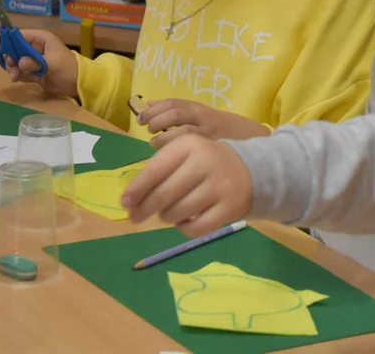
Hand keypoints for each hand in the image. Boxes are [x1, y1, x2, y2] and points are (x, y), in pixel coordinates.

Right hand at [2, 29, 78, 99]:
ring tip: (15, 77)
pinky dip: (17, 75)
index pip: (20, 35)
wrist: (78, 84)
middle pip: (14, 49)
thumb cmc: (69, 68)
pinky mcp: (33, 72)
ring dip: (12, 69)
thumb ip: (36, 62)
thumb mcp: (53, 63)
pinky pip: (20, 71)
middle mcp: (35, 47)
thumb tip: (20, 63)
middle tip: (12, 68)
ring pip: (16, 61)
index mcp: (41, 39)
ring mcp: (33, 60)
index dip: (11, 43)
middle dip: (11, 58)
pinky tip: (18, 79)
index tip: (8, 55)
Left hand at [121, 133, 252, 236]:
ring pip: (178, 213)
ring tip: (169, 212)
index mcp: (190, 144)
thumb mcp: (184, 156)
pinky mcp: (229, 208)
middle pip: (165, 194)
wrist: (249, 170)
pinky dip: (184, 229)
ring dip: (167, 217)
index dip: (137, 188)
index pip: (156, 169)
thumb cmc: (204, 163)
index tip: (124, 203)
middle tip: (136, 217)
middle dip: (145, 208)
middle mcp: (205, 162)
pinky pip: (196, 228)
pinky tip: (184, 221)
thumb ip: (157, 172)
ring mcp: (219, 186)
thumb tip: (130, 201)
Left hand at [135, 98, 269, 147]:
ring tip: (154, 145)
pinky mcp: (215, 150)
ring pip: (183, 132)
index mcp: (203, 111)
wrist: (260, 147)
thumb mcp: (207, 119)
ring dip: (164, 137)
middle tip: (146, 130)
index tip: (140, 115)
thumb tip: (150, 106)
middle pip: (176, 115)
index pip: (176, 103)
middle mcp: (207, 120)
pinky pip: (193, 150)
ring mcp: (212, 137)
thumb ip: (183, 114)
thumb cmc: (229, 134)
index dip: (155, 108)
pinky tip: (168, 160)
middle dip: (157, 121)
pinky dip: (177, 153)